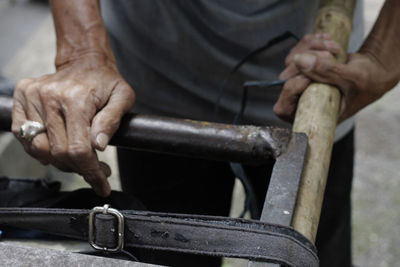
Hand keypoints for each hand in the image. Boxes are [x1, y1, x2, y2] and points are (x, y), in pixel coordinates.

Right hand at [12, 55, 134, 195]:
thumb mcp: (123, 98)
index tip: (102, 184)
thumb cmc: (106, 82)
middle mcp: (50, 96)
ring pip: (39, 148)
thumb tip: (98, 145)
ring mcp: (33, 96)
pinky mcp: (22, 97)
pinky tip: (58, 147)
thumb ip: (113, 120)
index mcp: (77, 98)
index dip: (91, 172)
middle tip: (96, 168)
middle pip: (59, 152)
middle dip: (79, 168)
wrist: (85, 61)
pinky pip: (24, 137)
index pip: (79, 149)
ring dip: (60, 162)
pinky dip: (40, 149)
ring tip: (79, 158)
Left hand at [274, 33, 394, 122]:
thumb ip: (327, 71)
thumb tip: (299, 60)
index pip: (283, 108)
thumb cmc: (368, 83)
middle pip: (285, 78)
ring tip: (334, 46)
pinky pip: (298, 51)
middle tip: (330, 53)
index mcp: (312, 114)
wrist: (374, 71)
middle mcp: (302, 100)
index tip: (311, 77)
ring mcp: (301, 82)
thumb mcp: (351, 78)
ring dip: (311, 47)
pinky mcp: (304, 67)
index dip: (292, 89)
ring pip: (291, 61)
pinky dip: (311, 42)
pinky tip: (327, 39)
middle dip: (307, 60)